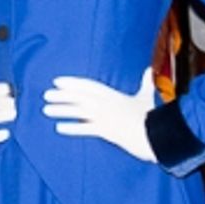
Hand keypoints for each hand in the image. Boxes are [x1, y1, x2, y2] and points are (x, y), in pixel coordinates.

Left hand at [42, 68, 156, 161]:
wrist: (158, 134)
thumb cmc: (152, 116)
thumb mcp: (147, 97)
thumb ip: (145, 83)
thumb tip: (148, 70)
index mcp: (114, 95)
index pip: (89, 85)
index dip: (72, 83)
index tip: (58, 81)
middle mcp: (107, 104)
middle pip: (80, 97)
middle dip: (62, 95)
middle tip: (46, 94)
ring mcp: (106, 117)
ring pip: (79, 111)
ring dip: (61, 110)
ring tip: (46, 109)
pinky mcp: (107, 132)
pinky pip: (86, 129)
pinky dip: (72, 128)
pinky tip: (59, 128)